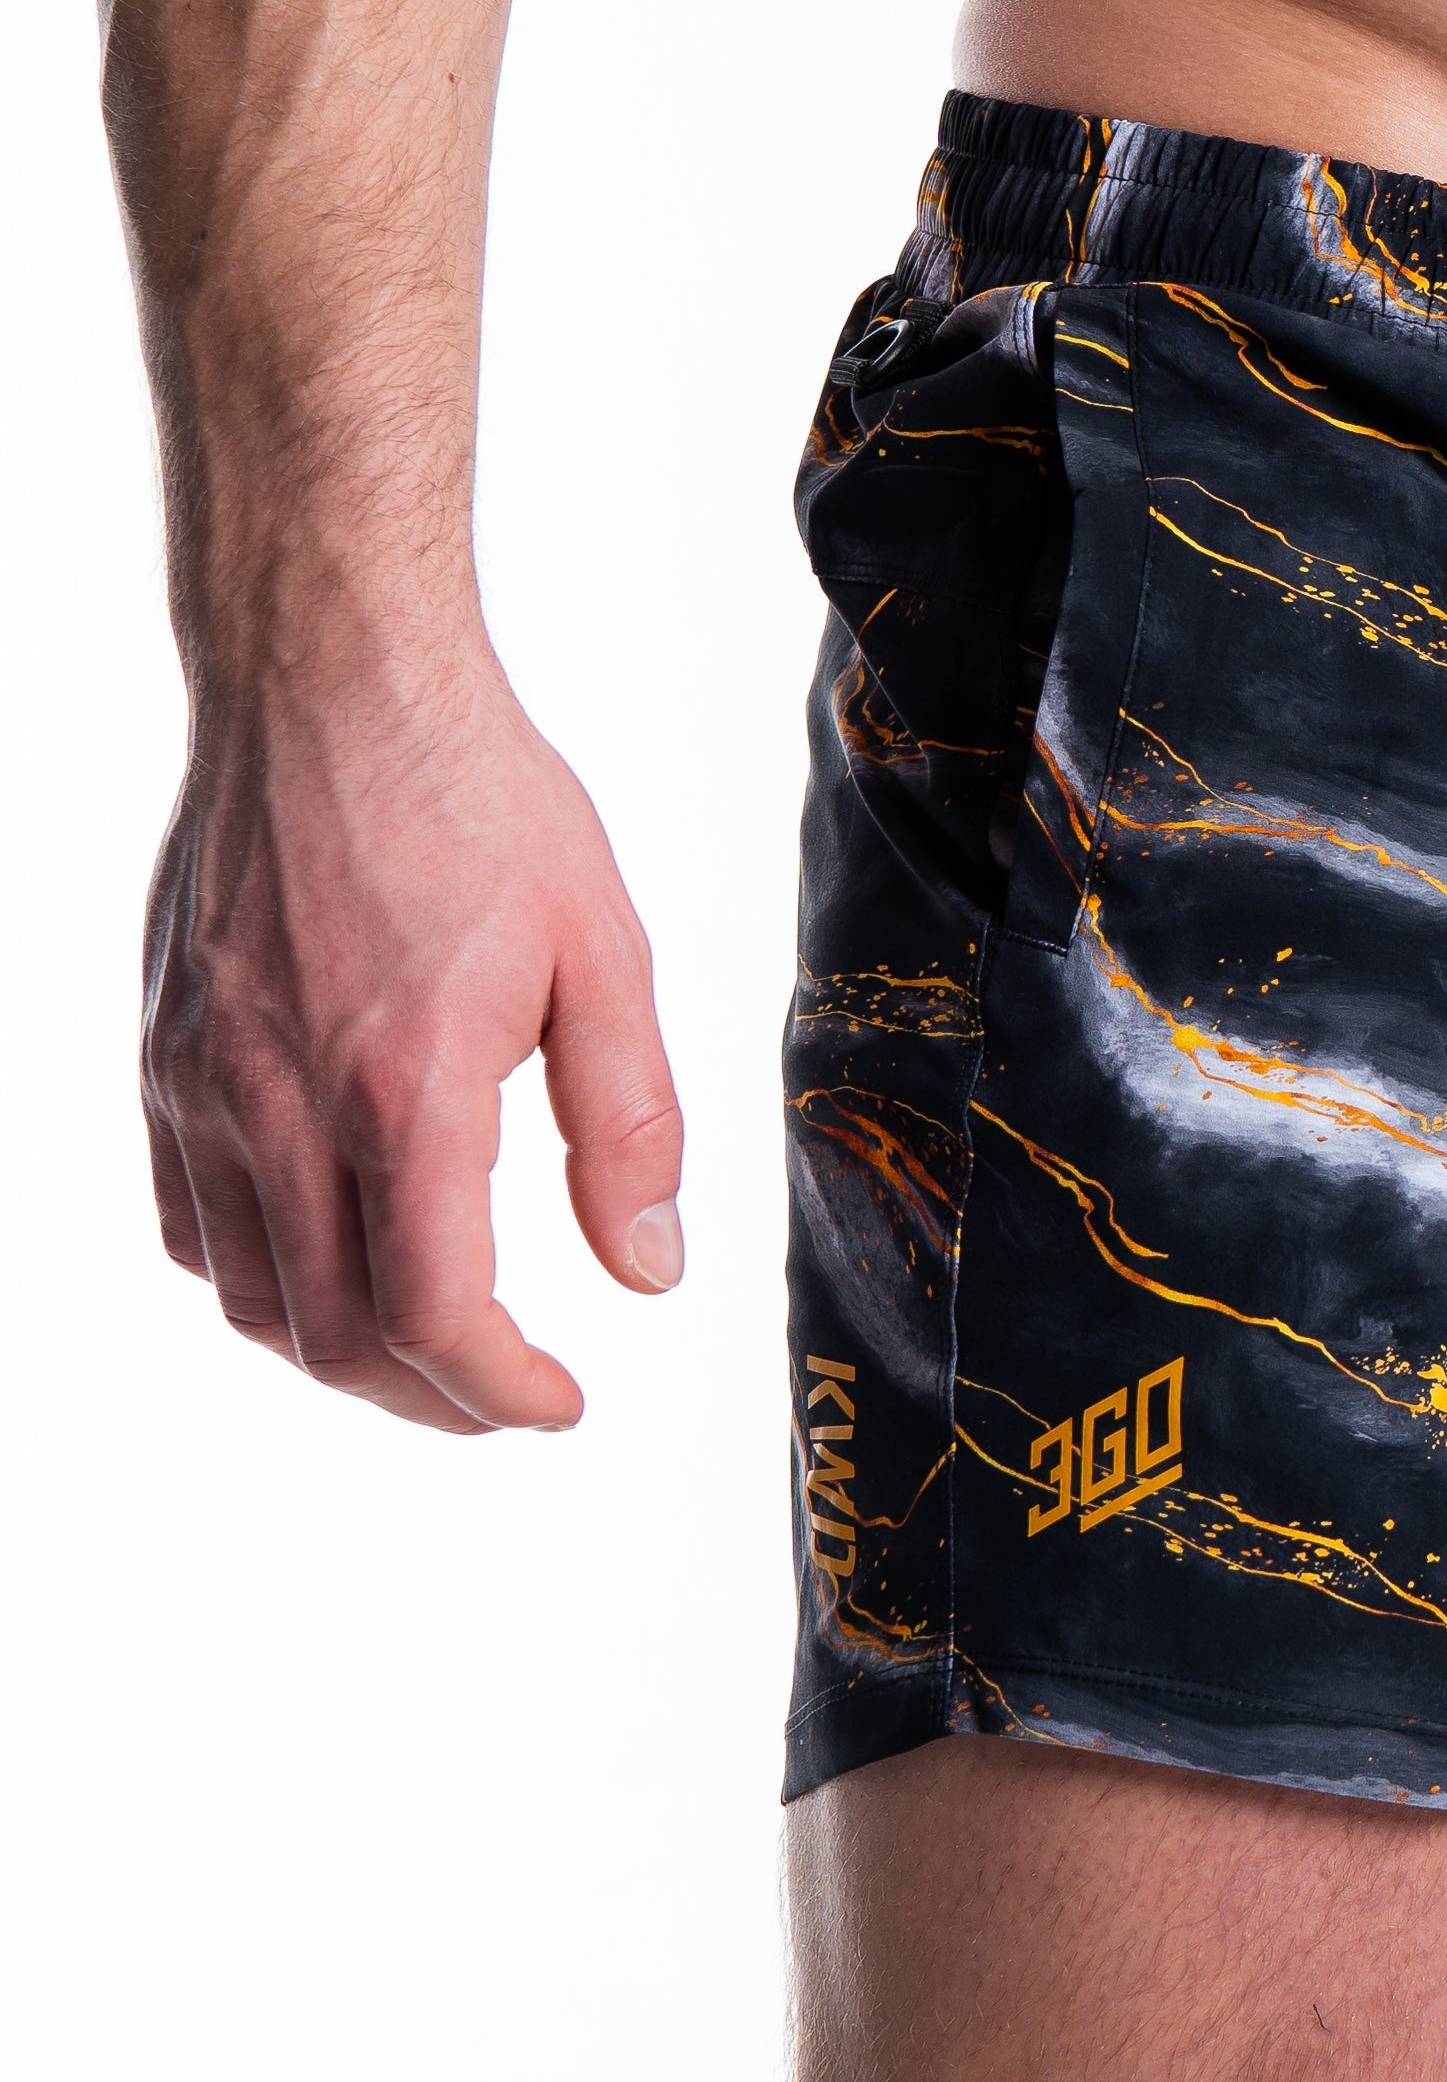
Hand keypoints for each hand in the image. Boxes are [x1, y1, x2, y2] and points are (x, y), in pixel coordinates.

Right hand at [142, 651, 683, 1427]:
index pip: (434, 1316)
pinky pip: (188, 1220)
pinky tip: (328, 1262)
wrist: (326, 679)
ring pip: (249, 1297)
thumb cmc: (475, 798)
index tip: (561, 1402)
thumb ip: (630, 1125)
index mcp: (406, 1085)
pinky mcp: (164, 1051)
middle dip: (433, 1398)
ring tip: (429, 1348)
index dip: (501, 1393)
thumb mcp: (602, 953)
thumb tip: (647, 1270)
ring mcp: (203, 1081)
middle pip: (336, 1335)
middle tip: (508, 1394)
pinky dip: (257, 1279)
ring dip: (341, 1354)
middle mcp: (283, 1101)